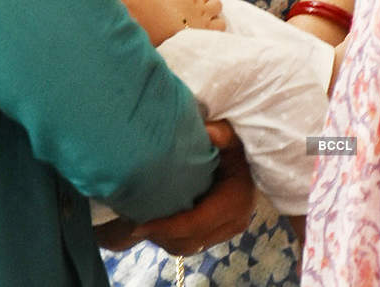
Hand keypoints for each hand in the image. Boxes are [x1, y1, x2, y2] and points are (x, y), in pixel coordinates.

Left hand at [120, 122, 253, 255]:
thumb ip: (221, 134)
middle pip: (191, 241)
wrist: (248, 158)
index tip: (139, 224)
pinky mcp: (220, 231)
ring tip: (138, 226)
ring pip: (191, 246)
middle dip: (161, 236)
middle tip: (132, 226)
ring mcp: (227, 229)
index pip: (196, 223)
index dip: (167, 227)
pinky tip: (154, 223)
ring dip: (164, 239)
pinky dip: (173, 237)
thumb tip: (210, 132)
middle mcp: (234, 221)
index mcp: (235, 201)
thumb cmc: (234, 144)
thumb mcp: (230, 135)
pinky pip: (193, 241)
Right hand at [154, 0, 224, 31]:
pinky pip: (221, 23)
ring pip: (218, 3)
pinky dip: (217, 25)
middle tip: (198, 4)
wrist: (159, 30)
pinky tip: (210, 28)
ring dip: (213, 8)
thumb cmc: (153, 15)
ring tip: (206, 15)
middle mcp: (195, 0)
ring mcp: (203, 13)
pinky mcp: (208, 28)